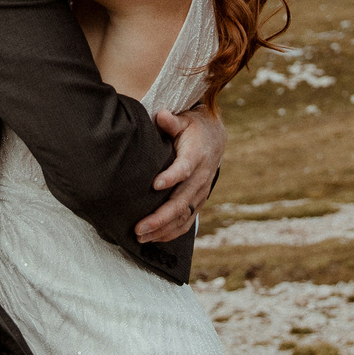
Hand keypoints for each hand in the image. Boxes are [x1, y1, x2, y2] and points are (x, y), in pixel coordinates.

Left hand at [136, 104, 224, 242]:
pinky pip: (186, 221)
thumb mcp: (184, 120)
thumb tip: (161, 116)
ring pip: (183, 216)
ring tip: (140, 237)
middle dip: (160, 217)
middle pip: (181, 201)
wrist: (214, 139)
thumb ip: (172, 121)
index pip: (185, 168)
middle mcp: (200, 177)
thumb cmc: (192, 128)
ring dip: (162, 228)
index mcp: (196, 155)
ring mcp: (200, 192)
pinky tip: (153, 238)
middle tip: (139, 227)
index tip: (155, 185)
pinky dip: (171, 232)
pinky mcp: (198, 202)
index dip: (172, 177)